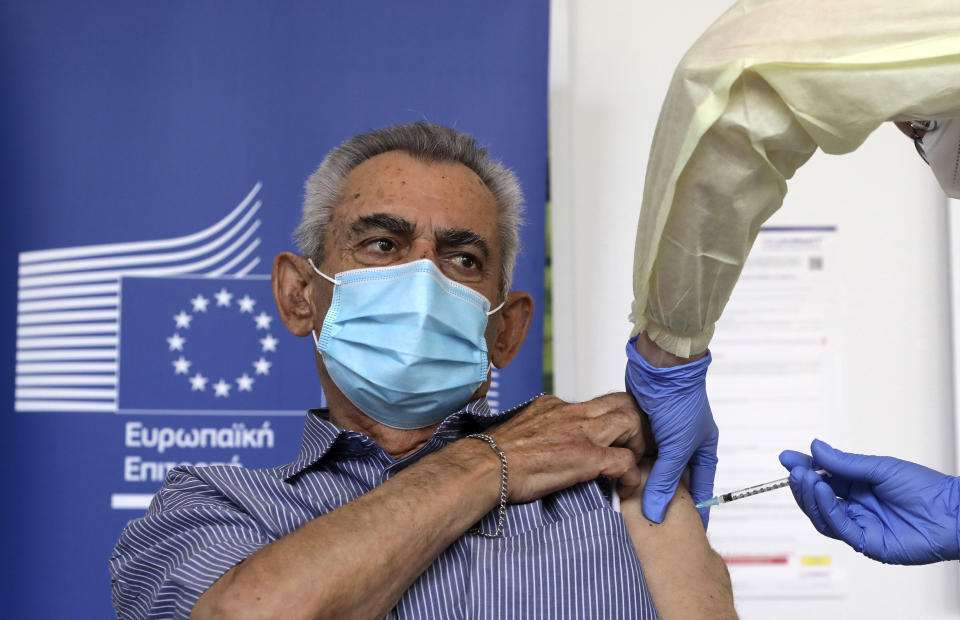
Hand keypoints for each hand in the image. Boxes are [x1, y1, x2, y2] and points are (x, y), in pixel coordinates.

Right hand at [487, 393, 650, 503]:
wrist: (485, 466)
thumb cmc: (495, 456)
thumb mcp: (523, 430)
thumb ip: (542, 429)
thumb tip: (547, 442)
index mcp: (555, 406)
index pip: (597, 402)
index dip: (613, 418)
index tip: (616, 438)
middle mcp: (572, 413)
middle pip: (623, 401)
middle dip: (636, 423)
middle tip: (635, 447)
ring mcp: (581, 433)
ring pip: (631, 421)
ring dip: (638, 443)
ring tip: (632, 464)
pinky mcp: (585, 457)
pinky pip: (625, 461)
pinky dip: (631, 476)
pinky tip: (623, 489)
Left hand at [625, 335, 717, 527]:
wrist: (660, 365)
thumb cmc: (679, 401)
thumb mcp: (677, 447)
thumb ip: (665, 480)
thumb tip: (655, 512)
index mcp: (701, 448)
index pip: (700, 486)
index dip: (695, 508)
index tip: (689, 530)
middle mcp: (681, 442)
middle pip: (671, 477)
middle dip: (661, 496)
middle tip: (649, 521)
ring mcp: (660, 432)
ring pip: (650, 464)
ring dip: (640, 478)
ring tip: (629, 503)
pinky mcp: (640, 423)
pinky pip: (633, 449)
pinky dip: (626, 460)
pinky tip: (616, 475)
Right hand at [779, 439, 959, 564]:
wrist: (953, 515)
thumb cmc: (927, 491)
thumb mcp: (881, 468)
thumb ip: (845, 463)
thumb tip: (816, 448)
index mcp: (858, 487)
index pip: (822, 478)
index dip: (803, 469)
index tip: (787, 458)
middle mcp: (856, 507)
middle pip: (817, 499)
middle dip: (802, 484)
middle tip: (794, 470)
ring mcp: (860, 526)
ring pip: (822, 516)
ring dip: (811, 497)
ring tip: (808, 478)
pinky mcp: (867, 543)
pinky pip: (840, 529)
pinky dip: (828, 510)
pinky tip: (824, 493)